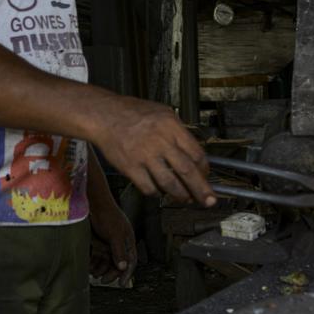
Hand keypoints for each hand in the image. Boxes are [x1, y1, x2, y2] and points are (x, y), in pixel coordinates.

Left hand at [90, 200, 136, 285]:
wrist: (93, 203)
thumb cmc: (107, 215)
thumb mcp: (115, 234)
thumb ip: (119, 251)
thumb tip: (124, 267)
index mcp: (128, 240)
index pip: (131, 260)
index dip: (127, 273)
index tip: (121, 284)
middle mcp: (119, 242)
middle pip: (118, 263)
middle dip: (111, 272)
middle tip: (104, 281)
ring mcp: (109, 242)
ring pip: (107, 261)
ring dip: (102, 268)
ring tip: (95, 275)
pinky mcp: (99, 241)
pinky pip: (98, 256)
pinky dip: (95, 262)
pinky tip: (89, 267)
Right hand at [93, 97, 214, 206]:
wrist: (104, 115)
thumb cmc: (132, 112)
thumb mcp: (162, 112)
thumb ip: (178, 131)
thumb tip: (193, 152)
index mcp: (171, 126)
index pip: (196, 153)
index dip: (204, 169)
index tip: (206, 176)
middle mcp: (160, 141)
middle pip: (187, 171)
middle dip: (201, 190)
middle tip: (209, 201)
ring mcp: (144, 156)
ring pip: (169, 184)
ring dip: (180, 195)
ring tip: (185, 199)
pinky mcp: (130, 167)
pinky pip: (148, 187)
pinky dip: (156, 193)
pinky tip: (159, 192)